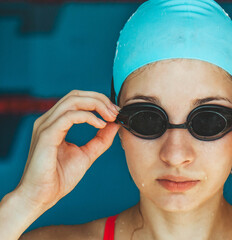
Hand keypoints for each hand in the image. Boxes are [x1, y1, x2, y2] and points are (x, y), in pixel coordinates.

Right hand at [15, 90, 120, 209]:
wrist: (42, 196)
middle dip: (99, 99)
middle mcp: (48, 120)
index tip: (115, 112)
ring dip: (96, 105)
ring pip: (72, 101)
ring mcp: (45, 126)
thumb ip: (101, 139)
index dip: (99, 101)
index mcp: (56, 123)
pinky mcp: (46, 135)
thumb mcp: (88, 154)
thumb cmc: (60, 177)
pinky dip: (88, 117)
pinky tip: (100, 125)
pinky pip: (69, 116)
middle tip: (115, 111)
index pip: (77, 99)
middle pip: (76, 95)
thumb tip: (115, 124)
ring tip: (110, 117)